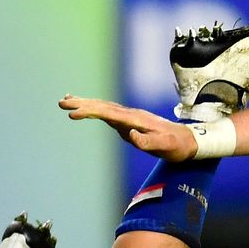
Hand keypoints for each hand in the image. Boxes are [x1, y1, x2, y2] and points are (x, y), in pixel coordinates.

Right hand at [60, 96, 196, 159]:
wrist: (187, 141)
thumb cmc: (175, 146)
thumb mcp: (164, 146)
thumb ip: (148, 141)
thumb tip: (131, 135)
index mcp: (136, 119)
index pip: (108, 113)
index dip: (90, 112)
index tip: (74, 113)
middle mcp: (130, 115)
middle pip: (102, 106)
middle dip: (81, 103)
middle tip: (61, 102)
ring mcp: (129, 117)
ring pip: (103, 107)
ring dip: (84, 103)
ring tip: (65, 100)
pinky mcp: (128, 122)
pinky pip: (107, 113)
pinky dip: (94, 109)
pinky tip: (85, 109)